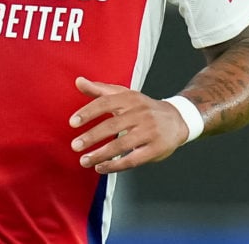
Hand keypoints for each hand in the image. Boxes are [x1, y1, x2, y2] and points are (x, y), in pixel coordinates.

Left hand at [68, 76, 189, 173]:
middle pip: (113, 125)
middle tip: (75, 145)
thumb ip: (99, 90)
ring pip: (122, 144)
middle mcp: (140, 113)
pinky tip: (101, 168)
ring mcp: (149, 131)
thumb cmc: (143, 108)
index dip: (88, 112)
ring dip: (100, 154)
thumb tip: (78, 81)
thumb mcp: (124, 95)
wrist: (177, 119)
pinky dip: (115, 165)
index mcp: (130, 98)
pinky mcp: (155, 148)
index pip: (106, 102)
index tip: (72, 122)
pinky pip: (133, 159)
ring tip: (84, 161)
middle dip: (91, 136)